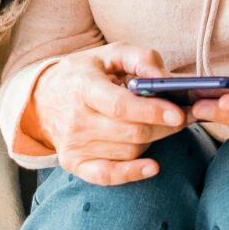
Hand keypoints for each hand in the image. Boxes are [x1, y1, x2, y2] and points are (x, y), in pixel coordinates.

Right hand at [23, 42, 190, 185]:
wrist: (42, 98)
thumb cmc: (84, 72)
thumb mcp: (109, 53)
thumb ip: (141, 58)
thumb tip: (166, 77)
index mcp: (83, 87)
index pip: (120, 106)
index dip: (152, 110)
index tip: (179, 112)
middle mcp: (76, 119)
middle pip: (131, 132)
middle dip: (164, 126)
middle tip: (186, 116)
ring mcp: (74, 145)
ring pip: (129, 150)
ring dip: (153, 139)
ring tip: (160, 124)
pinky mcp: (75, 163)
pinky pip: (108, 176)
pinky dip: (132, 173)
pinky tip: (153, 166)